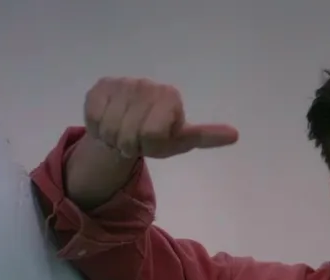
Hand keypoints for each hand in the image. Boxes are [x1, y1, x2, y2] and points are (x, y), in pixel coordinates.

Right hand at [83, 77, 238, 158]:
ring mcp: (122, 83)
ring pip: (109, 126)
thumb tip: (235, 135)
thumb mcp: (183, 140)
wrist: (128, 129)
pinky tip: (107, 123)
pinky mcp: (100, 86)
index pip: (152, 134)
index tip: (153, 141)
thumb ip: (206, 137)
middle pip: (129, 133)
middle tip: (135, 140)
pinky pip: (93, 117)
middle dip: (130, 145)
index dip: (150, 146)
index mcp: (170, 96)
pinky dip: (97, 129)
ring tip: (122, 133)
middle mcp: (147, 84)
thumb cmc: (158, 137)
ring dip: (113, 139)